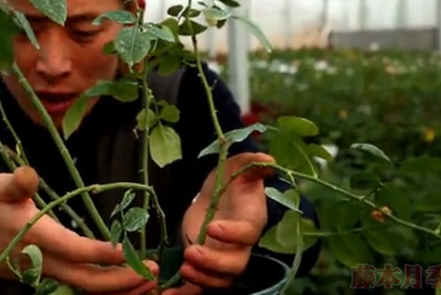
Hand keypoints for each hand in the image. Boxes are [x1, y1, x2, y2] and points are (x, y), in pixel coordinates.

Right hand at [0, 166, 158, 293]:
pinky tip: (133, 281)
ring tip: (151, 280)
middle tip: (154, 271)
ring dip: (120, 288)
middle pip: (87, 280)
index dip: (100, 253)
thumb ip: (15, 183)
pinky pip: (85, 287)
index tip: (126, 249)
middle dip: (121, 280)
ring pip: (88, 288)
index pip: (73, 250)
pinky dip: (110, 288)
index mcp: (37, 238)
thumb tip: (30, 174)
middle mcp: (47, 262)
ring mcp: (52, 274)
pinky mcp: (57, 277)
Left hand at [164, 152, 274, 294]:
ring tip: (184, 266)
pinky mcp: (206, 264)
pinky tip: (172, 292)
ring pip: (221, 280)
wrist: (218, 194)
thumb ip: (250, 163)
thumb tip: (268, 160)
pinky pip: (203, 284)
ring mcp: (223, 257)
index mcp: (250, 220)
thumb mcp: (237, 166)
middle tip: (192, 252)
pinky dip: (189, 290)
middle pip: (236, 265)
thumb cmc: (230, 180)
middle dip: (214, 263)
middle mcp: (240, 244)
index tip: (212, 227)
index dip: (233, 235)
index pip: (248, 233)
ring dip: (203, 278)